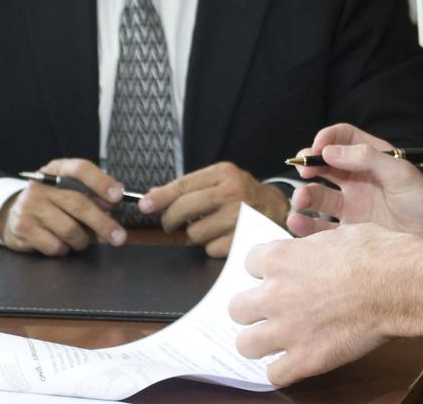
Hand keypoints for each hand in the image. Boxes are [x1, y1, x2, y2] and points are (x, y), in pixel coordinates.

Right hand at [0, 158, 128, 254]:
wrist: (15, 214)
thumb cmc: (53, 202)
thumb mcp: (71, 190)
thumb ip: (94, 193)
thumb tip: (114, 202)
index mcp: (56, 170)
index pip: (80, 169)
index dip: (101, 182)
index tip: (119, 196)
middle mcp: (41, 186)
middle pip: (78, 204)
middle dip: (103, 223)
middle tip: (119, 237)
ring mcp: (29, 207)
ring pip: (70, 230)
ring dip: (83, 240)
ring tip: (82, 239)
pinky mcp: (23, 229)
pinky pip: (56, 246)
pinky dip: (65, 248)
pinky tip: (61, 242)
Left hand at [140, 162, 291, 257]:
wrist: (279, 208)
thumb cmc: (243, 195)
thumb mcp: (220, 181)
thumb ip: (189, 187)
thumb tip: (151, 198)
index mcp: (224, 173)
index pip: (183, 185)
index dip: (160, 197)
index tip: (144, 205)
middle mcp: (233, 191)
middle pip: (184, 208)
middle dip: (170, 219)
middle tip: (170, 224)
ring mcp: (240, 216)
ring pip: (195, 233)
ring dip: (196, 234)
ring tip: (209, 227)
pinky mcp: (244, 239)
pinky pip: (210, 249)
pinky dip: (212, 246)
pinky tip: (222, 237)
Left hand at [230, 223, 421, 385]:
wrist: (399, 284)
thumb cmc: (377, 254)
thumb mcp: (336, 236)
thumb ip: (310, 250)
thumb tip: (310, 255)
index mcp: (280, 258)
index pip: (249, 265)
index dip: (265, 272)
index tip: (276, 277)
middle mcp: (274, 293)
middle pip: (237, 307)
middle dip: (252, 309)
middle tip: (270, 311)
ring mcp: (287, 328)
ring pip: (246, 344)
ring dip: (258, 342)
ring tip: (273, 341)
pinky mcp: (305, 358)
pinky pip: (275, 374)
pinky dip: (283, 370)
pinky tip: (294, 363)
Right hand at [288, 123, 422, 241]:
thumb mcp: (401, 173)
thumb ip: (367, 158)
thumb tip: (331, 151)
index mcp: (373, 159)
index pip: (344, 138)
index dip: (328, 138)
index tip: (317, 146)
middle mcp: (358, 179)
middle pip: (324, 165)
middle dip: (309, 164)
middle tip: (304, 170)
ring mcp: (352, 205)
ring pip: (318, 195)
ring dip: (304, 194)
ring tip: (301, 200)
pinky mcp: (349, 231)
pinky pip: (321, 226)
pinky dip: (306, 223)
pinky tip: (299, 221)